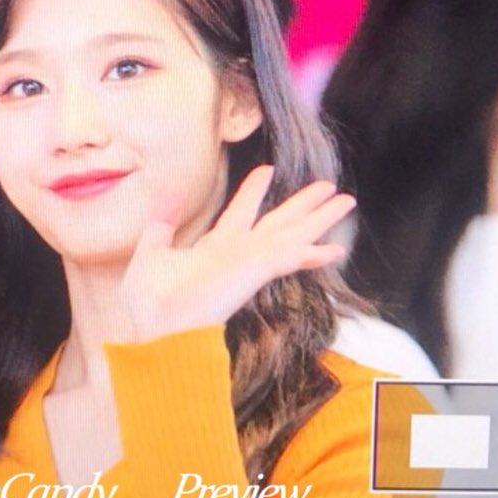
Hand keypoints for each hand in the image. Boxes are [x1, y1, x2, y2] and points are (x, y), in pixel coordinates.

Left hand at [117, 165, 355, 342]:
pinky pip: (289, 257)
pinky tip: (337, 249)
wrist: (154, 327)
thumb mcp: (153, 248)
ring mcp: (250, 263)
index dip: (254, 190)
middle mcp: (239, 253)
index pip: (241, 211)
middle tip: (329, 185)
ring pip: (293, 234)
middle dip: (304, 203)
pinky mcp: (254, 272)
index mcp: (216, 247)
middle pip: (279, 221)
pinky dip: (313, 253)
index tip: (267, 169)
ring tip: (347, 200)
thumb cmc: (150, 300)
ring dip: (320, 218)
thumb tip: (170, 188)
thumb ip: (164, 219)